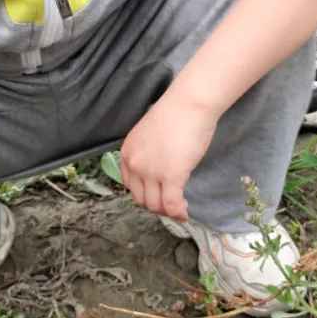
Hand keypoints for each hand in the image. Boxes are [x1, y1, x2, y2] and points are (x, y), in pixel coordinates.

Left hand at [120, 90, 216, 220]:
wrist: (189, 104)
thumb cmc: (175, 114)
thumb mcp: (149, 136)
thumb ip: (148, 155)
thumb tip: (159, 171)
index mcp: (127, 154)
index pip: (130, 186)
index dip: (146, 195)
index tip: (159, 195)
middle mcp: (134, 165)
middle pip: (141, 199)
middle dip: (157, 206)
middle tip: (171, 203)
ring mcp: (151, 172)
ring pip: (155, 205)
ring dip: (168, 211)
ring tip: (180, 207)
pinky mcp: (171, 176)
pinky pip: (172, 204)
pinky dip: (178, 213)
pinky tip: (184, 213)